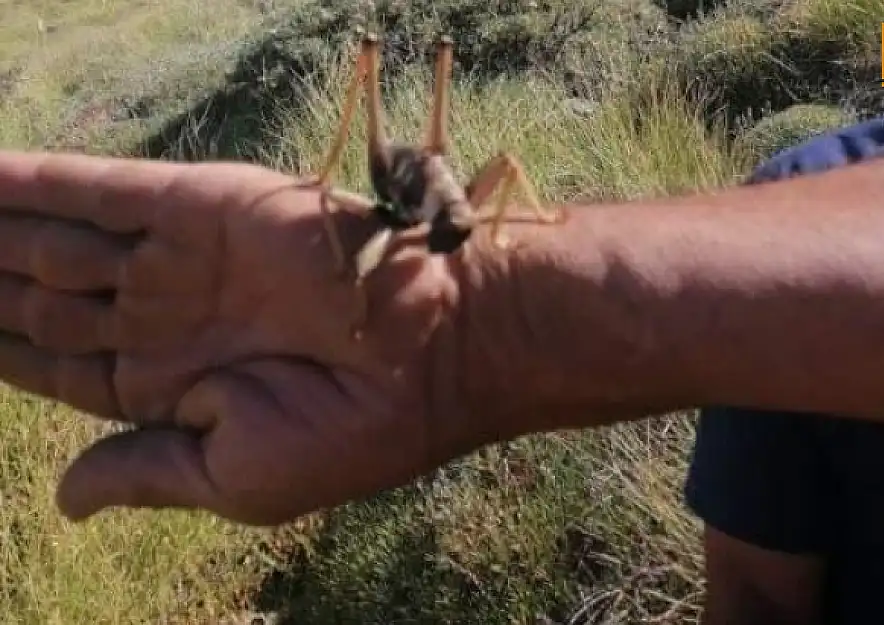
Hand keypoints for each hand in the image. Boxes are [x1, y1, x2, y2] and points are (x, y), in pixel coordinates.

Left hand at [0, 150, 477, 524]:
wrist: (439, 355)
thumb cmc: (348, 434)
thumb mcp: (237, 478)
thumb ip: (144, 474)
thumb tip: (65, 500)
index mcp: (169, 386)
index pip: (54, 362)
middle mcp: (167, 316)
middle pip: (44, 295)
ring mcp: (181, 259)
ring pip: (59, 239)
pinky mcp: (202, 206)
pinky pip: (100, 189)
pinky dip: (35, 180)